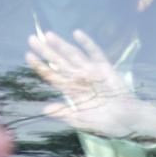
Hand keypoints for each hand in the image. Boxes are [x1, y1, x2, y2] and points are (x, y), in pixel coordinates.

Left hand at [26, 30, 155, 138]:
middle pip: (59, 62)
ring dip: (61, 45)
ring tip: (48, 35)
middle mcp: (79, 78)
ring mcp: (91, 72)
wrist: (127, 120)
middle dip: (46, 51)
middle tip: (32, 38)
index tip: (28, 55)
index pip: (52, 75)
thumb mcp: (81, 121)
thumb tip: (44, 108)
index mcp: (71, 91)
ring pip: (73, 55)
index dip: (40, 66)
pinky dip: (87, 44)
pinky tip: (77, 34)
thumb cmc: (105, 122)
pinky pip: (95, 53)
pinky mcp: (105, 68)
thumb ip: (64, 114)